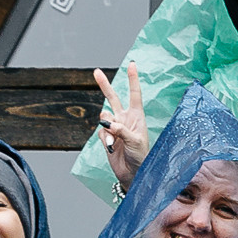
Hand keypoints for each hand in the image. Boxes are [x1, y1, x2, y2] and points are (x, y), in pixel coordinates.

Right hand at [91, 62, 149, 184]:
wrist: (132, 174)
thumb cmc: (141, 157)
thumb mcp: (136, 142)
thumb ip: (123, 131)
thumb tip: (109, 123)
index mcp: (137, 116)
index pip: (134, 94)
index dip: (133, 79)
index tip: (132, 64)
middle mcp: (124, 119)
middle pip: (112, 98)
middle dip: (104, 85)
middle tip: (96, 71)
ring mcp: (114, 128)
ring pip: (104, 117)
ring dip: (107, 128)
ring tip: (114, 142)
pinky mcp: (106, 137)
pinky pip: (100, 131)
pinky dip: (104, 139)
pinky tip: (111, 147)